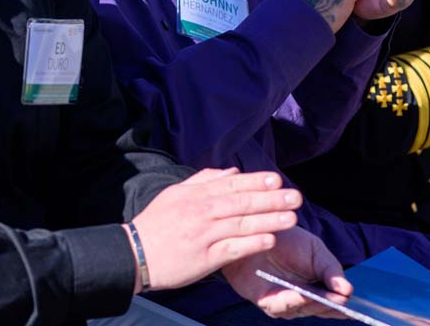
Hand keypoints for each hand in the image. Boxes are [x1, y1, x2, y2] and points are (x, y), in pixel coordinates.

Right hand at [128, 168, 300, 292]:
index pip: (231, 184)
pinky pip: (233, 248)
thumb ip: (204, 180)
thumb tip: (232, 171)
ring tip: (292, 217)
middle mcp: (202, 211)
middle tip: (295, 196)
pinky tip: (270, 240)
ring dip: (269, 220)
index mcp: (196, 195)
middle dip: (271, 198)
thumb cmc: (156, 223)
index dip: (255, 181)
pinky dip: (252, 243)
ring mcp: (204, 235)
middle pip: (241, 202)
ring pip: (241, 224)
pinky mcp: (205, 258)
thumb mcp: (175, 193)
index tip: (277, 179)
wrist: (135, 253)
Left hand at [222, 226, 351, 318]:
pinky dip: (293, 300)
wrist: (255, 228)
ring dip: (316, 304)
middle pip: (322, 309)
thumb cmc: (286, 240)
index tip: (362, 307)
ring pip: (304, 310)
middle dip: (334, 305)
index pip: (336, 303)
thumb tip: (347, 290)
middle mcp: (302, 300)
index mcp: (318, 289)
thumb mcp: (315, 251)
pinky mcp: (265, 301)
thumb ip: (331, 270)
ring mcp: (284, 303)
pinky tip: (304, 294)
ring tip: (329, 297)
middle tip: (346, 300)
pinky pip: (281, 306)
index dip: (348, 306)